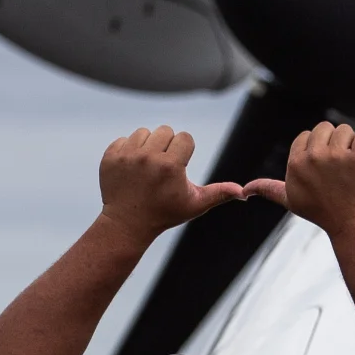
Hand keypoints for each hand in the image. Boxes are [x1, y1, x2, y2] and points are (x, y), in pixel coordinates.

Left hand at [99, 126, 245, 239]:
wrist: (127, 224)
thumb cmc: (165, 213)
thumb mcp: (194, 205)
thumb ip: (219, 193)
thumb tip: (244, 192)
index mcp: (171, 166)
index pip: (185, 137)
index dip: (184, 152)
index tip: (177, 169)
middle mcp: (148, 157)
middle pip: (165, 131)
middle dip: (166, 147)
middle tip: (161, 170)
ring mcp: (126, 156)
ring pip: (144, 132)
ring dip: (147, 146)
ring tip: (145, 169)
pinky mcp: (110, 157)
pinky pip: (124, 139)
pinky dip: (128, 151)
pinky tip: (130, 170)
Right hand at [245, 122, 354, 235]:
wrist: (349, 224)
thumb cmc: (320, 211)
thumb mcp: (290, 200)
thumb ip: (268, 189)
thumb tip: (244, 191)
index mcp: (295, 163)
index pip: (306, 135)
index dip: (317, 148)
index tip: (322, 167)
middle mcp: (313, 157)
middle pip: (325, 127)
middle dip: (333, 142)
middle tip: (337, 165)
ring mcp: (337, 157)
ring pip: (345, 129)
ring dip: (350, 144)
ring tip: (349, 166)